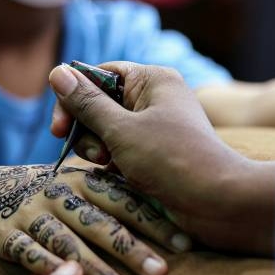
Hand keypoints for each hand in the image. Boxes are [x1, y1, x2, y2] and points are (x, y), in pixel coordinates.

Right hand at [0, 164, 189, 274]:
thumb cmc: (57, 193)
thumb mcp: (86, 184)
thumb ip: (123, 194)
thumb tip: (177, 208)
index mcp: (86, 180)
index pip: (127, 201)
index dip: (155, 222)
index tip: (185, 244)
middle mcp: (61, 195)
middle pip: (102, 224)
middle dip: (132, 250)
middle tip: (162, 274)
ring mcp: (33, 214)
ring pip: (67, 243)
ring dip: (94, 269)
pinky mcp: (6, 234)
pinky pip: (26, 253)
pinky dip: (44, 269)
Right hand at [48, 63, 274, 252]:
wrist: (218, 201)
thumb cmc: (172, 160)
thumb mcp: (121, 131)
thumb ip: (87, 104)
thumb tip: (56, 72)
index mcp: (153, 79)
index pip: (100, 74)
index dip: (75, 97)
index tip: (58, 128)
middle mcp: (155, 98)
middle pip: (100, 102)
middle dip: (87, 128)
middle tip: (91, 153)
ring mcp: (156, 126)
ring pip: (107, 130)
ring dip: (98, 148)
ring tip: (107, 164)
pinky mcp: (156, 152)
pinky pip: (121, 149)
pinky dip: (113, 162)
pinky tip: (116, 175)